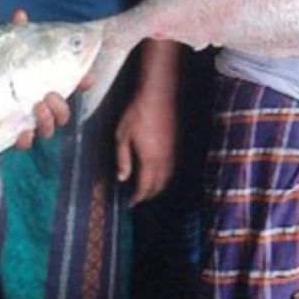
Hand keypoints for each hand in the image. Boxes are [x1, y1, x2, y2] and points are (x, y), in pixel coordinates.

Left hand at [9, 9, 78, 149]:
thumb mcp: (5, 50)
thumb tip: (20, 14)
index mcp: (44, 85)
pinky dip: (26, 139)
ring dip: (48, 121)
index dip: (83, 83)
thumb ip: (15, 35)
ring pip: (49, 129)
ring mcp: (27, 123)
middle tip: (50, 96)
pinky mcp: (11, 135)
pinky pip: (25, 143)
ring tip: (38, 107)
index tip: (87, 79)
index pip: (72, 85)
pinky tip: (22, 132)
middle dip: (61, 107)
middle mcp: (40, 106)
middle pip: (63, 114)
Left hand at [114, 89, 176, 205]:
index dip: (138, 197)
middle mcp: (164, 159)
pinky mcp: (176, 144)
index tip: (130, 203)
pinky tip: (157, 172)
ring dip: (158, 186)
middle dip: (148, 194)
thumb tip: (123, 178)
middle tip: (137, 198)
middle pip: (159, 185)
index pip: (145, 186)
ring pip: (168, 177)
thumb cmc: (137, 113)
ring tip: (147, 188)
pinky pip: (172, 167)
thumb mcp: (122, 136)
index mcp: (150, 159)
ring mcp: (172, 151)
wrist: (158, 95)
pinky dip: (164, 176)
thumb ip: (123, 159)